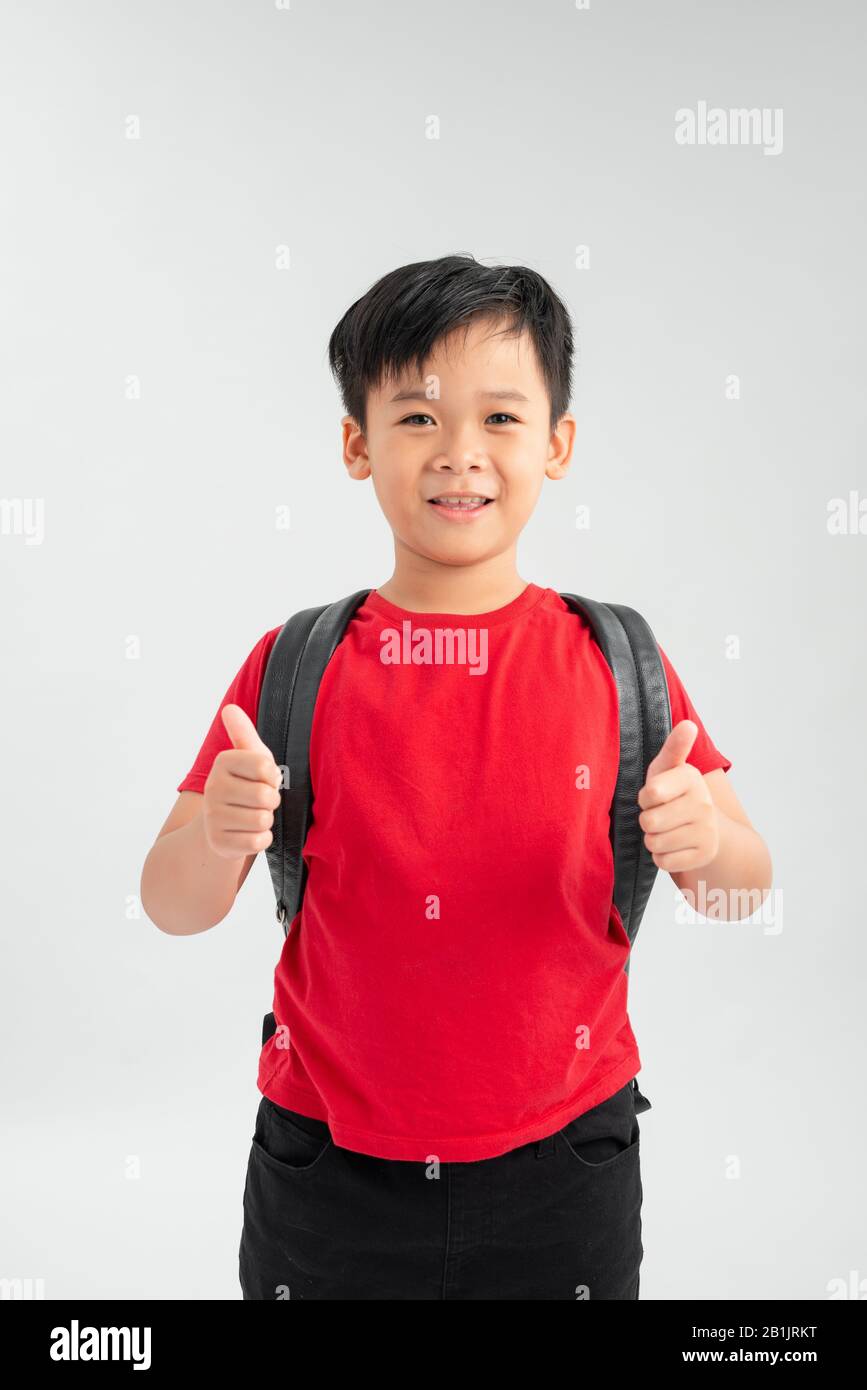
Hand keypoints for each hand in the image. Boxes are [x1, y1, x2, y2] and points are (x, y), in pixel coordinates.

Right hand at [201, 704, 281, 859]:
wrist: (222, 826)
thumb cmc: (244, 786)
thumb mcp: (249, 758)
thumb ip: (243, 733)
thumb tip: (230, 709)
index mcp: (223, 762)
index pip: (266, 767)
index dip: (272, 777)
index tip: (261, 779)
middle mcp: (213, 788)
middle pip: (266, 796)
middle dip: (270, 801)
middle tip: (258, 801)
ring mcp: (213, 817)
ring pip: (263, 820)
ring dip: (265, 821)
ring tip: (252, 815)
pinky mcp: (219, 843)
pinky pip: (258, 841)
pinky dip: (260, 839)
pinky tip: (247, 833)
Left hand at [637, 720, 719, 871]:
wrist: (708, 827)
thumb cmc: (676, 793)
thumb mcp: (669, 769)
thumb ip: (674, 747)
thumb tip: (688, 724)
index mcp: (691, 778)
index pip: (649, 794)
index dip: (645, 798)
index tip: (656, 795)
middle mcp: (703, 804)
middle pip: (649, 822)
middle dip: (648, 821)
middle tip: (662, 815)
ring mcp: (707, 831)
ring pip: (655, 843)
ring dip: (654, 839)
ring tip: (668, 830)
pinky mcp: (705, 855)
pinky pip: (664, 862)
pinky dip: (663, 857)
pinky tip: (675, 846)